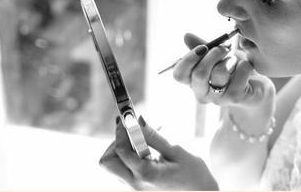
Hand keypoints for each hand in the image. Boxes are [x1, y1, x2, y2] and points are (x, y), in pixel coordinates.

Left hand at [99, 117, 218, 190]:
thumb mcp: (176, 151)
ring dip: (122, 149)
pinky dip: (130, 156)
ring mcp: (135, 188)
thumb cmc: (193, 174)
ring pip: (113, 166)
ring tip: (142, 138)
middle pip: (107, 162)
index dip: (122, 130)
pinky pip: (124, 169)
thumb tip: (138, 119)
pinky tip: (147, 148)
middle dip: (114, 143)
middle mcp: (135, 184)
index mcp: (145, 175)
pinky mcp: (137, 187)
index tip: (128, 116)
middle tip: (130, 131)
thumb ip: (153, 136)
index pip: (120, 150)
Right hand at [172, 33, 274, 115]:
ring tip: (235, 59)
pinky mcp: (235, 98)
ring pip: (219, 73)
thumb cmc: (232, 69)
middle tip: (225, 47)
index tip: (203, 47)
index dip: (189, 59)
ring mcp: (218, 98)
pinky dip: (245, 65)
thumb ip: (202, 47)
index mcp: (192, 81)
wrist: (255, 88)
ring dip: (230, 59)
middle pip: (199, 74)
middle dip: (213, 54)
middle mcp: (202, 93)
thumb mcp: (216, 56)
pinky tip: (247, 67)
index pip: (179, 74)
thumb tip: (186, 35)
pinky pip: (240, 74)